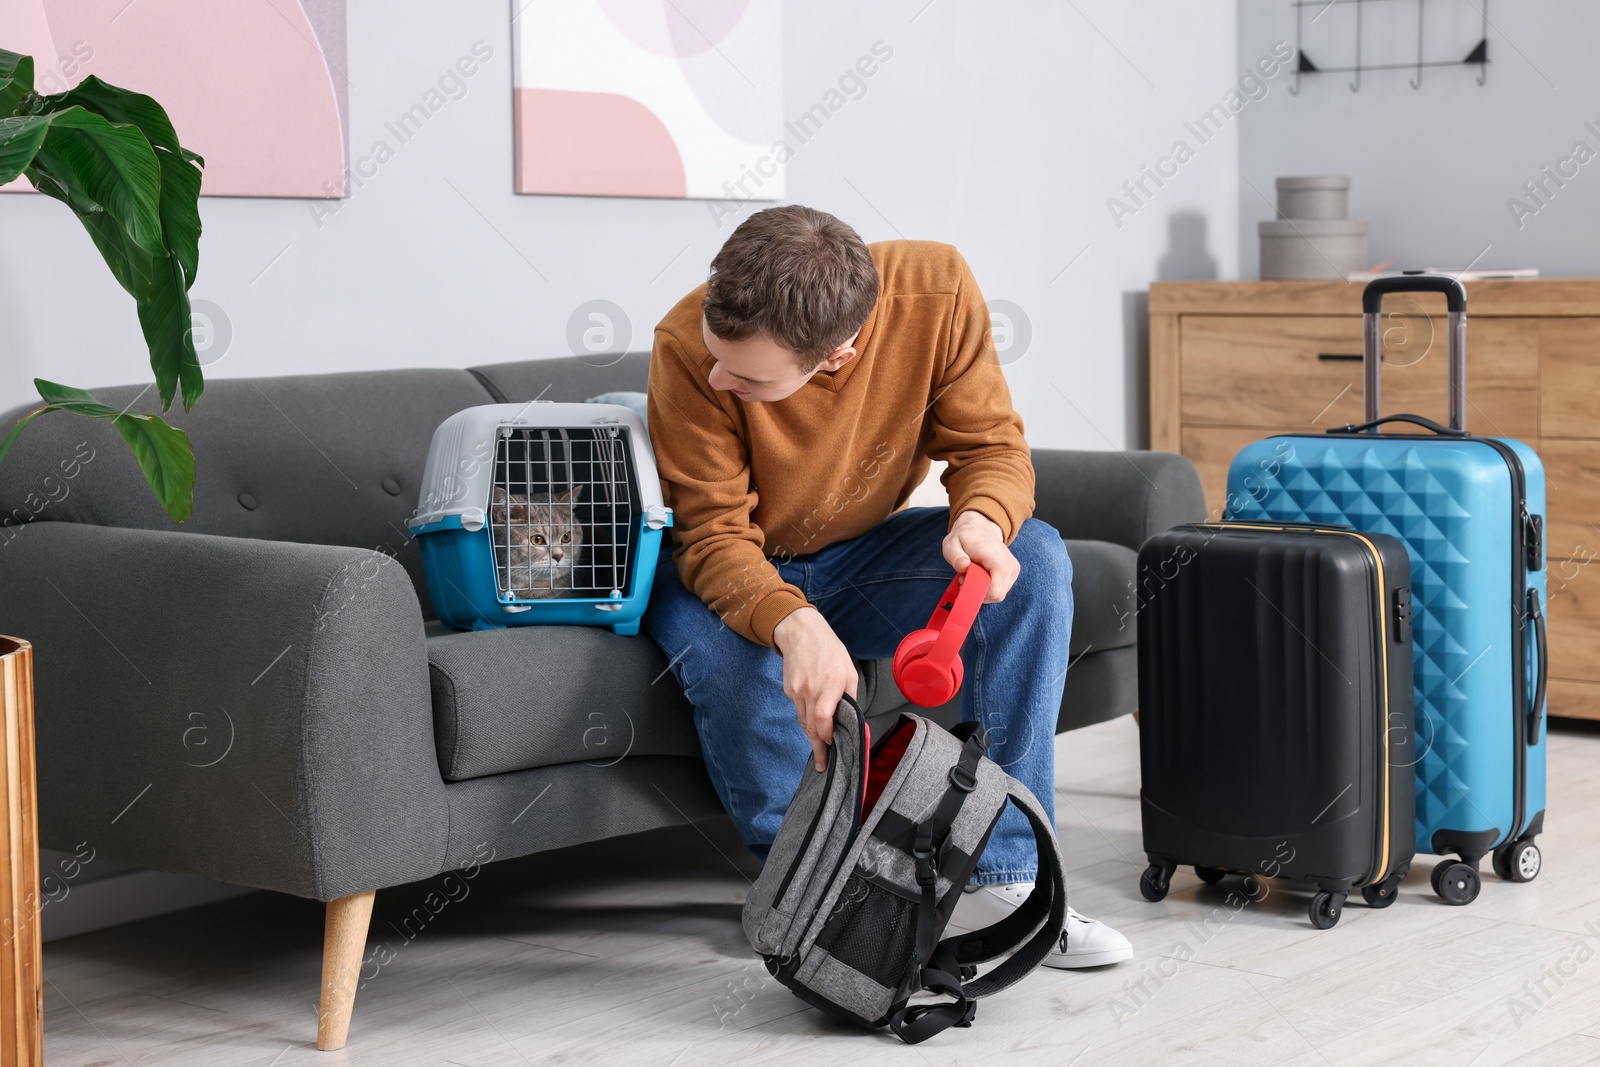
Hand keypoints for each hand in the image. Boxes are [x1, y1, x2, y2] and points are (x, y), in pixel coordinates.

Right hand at [772, 607, 859, 771]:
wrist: (800, 632)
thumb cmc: (829, 650)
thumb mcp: (848, 671)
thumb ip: (850, 697)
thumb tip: (851, 718)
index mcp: (828, 686)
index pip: (823, 720)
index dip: (827, 737)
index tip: (832, 747)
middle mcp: (809, 691)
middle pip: (810, 727)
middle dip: (817, 747)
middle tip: (822, 763)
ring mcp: (796, 691)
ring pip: (802, 720)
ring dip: (811, 733)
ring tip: (820, 745)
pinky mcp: (788, 690)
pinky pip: (798, 709)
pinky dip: (805, 715)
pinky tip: (812, 714)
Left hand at [943, 510, 1020, 602]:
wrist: (980, 527)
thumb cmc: (965, 538)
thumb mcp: (952, 544)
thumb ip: (956, 556)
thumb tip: (963, 566)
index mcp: (995, 557)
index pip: (994, 589)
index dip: (977, 591)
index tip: (964, 579)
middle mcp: (1009, 563)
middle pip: (997, 595)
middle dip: (979, 591)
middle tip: (966, 577)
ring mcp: (1013, 568)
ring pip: (999, 594)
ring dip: (983, 589)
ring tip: (973, 574)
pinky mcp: (1013, 572)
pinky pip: (1001, 590)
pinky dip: (989, 587)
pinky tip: (981, 575)